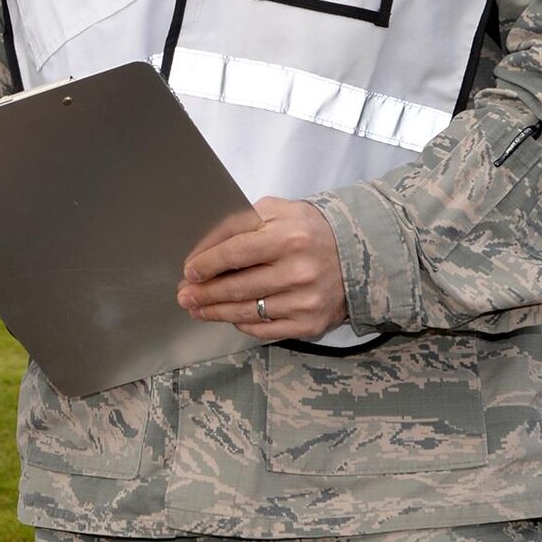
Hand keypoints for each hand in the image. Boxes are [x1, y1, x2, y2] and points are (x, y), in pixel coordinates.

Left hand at [177, 197, 348, 341]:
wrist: (358, 254)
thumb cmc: (308, 231)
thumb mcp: (276, 212)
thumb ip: (239, 223)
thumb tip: (203, 249)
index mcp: (288, 237)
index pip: (235, 253)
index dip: (207, 264)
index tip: (189, 271)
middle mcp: (298, 271)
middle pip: (237, 287)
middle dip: (204, 293)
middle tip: (184, 295)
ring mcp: (306, 301)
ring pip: (247, 311)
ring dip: (216, 311)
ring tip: (197, 309)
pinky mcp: (310, 323)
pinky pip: (265, 329)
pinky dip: (243, 323)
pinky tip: (230, 317)